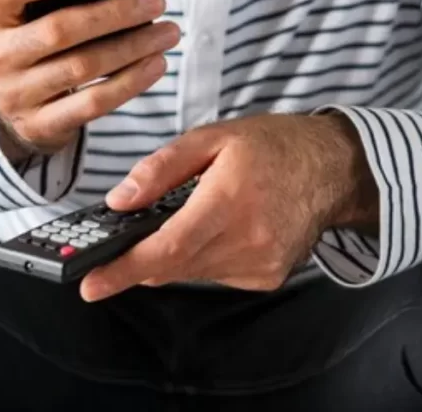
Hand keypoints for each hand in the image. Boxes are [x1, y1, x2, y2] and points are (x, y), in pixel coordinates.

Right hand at [0, 0, 179, 155]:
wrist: (4, 108)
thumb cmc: (27, 46)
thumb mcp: (21, 17)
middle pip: (59, 31)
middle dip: (115, 14)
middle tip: (156, 2)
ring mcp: (17, 95)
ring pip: (83, 67)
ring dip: (132, 48)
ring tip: (166, 33)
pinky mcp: (41, 125)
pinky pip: (93, 103)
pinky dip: (130, 82)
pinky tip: (155, 65)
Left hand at [80, 112, 377, 300]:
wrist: (331, 168)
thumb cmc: (272, 146)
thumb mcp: (212, 137)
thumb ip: (161, 168)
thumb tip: (119, 201)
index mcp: (229, 200)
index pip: (167, 248)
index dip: (124, 269)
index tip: (91, 284)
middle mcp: (247, 239)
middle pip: (172, 266)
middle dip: (140, 257)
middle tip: (123, 240)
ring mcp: (260, 264)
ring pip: (190, 273)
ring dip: (174, 253)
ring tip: (191, 216)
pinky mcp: (267, 278)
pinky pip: (214, 275)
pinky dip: (202, 257)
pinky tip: (217, 229)